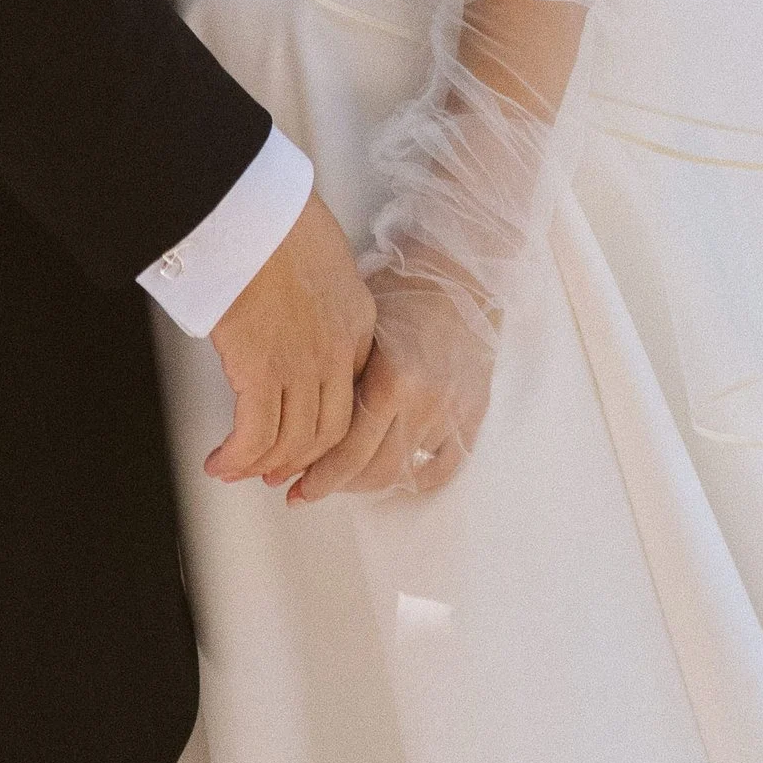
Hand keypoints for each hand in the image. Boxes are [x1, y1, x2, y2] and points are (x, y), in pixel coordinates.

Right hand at [204, 192, 376, 488]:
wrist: (248, 205)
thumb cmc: (275, 213)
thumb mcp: (324, 250)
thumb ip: (322, 285)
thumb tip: (299, 298)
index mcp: (358, 319)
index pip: (354, 394)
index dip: (330, 429)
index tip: (310, 441)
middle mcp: (337, 350)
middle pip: (328, 430)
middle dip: (299, 460)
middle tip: (275, 472)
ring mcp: (302, 363)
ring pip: (292, 441)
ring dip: (262, 464)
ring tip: (236, 469)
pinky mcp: (261, 370)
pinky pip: (254, 436)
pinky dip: (236, 458)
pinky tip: (219, 462)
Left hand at [284, 257, 495, 503]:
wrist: (460, 271)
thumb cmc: (400, 289)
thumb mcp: (358, 326)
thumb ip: (338, 378)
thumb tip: (300, 423)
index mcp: (392, 377)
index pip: (348, 449)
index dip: (316, 475)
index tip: (289, 485)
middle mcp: (423, 403)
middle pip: (372, 470)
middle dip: (333, 486)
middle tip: (303, 490)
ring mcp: (451, 413)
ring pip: (402, 474)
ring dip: (367, 484)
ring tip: (341, 482)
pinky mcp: (473, 416)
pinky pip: (442, 468)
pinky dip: (416, 478)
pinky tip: (391, 475)